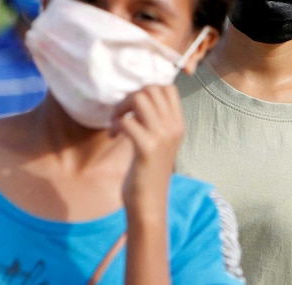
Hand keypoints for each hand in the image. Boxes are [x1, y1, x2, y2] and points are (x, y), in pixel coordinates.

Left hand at [111, 85, 184, 214]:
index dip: (146, 89)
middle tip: (121, 114)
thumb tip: (138, 98)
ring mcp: (162, 137)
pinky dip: (115, 124)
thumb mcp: (160, 143)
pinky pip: (127, 121)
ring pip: (140, 99)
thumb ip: (155, 121)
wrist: (150, 202)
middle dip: (129, 97)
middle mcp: (174, 127)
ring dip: (121, 107)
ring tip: (116, 122)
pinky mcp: (147, 148)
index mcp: (178, 124)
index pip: (168, 88)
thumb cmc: (149, 172)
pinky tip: (113, 136)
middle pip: (151, 89)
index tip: (134, 107)